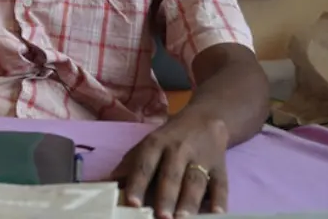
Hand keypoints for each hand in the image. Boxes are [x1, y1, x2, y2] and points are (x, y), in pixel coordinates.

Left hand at [110, 114, 228, 217]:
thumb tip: (107, 184)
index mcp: (155, 144)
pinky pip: (221, 185)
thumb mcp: (148, 144)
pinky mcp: (220, 167)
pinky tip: (217, 215)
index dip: (137, 183)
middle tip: (161, 217)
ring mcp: (201, 158)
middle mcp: (178, 150)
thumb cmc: (169, 138)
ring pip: (195, 181)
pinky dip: (220, 201)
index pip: (145, 165)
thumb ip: (130, 165)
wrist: (206, 119)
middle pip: (171, 175)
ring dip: (189, 202)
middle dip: (166, 197)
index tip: (131, 202)